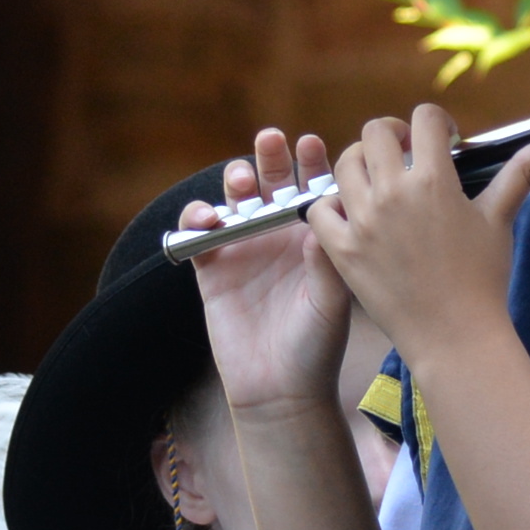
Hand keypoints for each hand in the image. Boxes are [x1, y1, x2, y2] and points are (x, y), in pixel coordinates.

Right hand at [177, 131, 354, 420]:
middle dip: (270, 158)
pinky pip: (198, 233)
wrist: (280, 388)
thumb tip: (328, 209)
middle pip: (271, 183)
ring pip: (235, 200)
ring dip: (236, 181)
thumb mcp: (331, 300)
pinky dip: (198, 218)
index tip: (313, 146)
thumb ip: (327, 258)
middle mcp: (278, 236)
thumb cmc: (316, 345)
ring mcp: (244, 249)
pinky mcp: (212, 268)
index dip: (311, 164)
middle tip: (271, 140)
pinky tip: (209, 219)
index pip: (312, 188)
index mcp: (313, 236)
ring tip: (242, 179)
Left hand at [304, 106, 529, 360]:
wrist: (455, 335)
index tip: (444, 141)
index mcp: (433, 180)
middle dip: (393, 134)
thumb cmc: (483, 278)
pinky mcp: (341, 250)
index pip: (424, 118)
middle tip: (405, 153)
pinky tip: (351, 212)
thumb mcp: (500, 219)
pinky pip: (318, 209)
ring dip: (360, 163)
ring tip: (378, 181)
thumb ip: (521, 173)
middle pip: (375, 132)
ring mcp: (361, 221)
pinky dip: (330, 204)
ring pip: (344, 164)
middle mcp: (391, 193)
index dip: (436, 121)